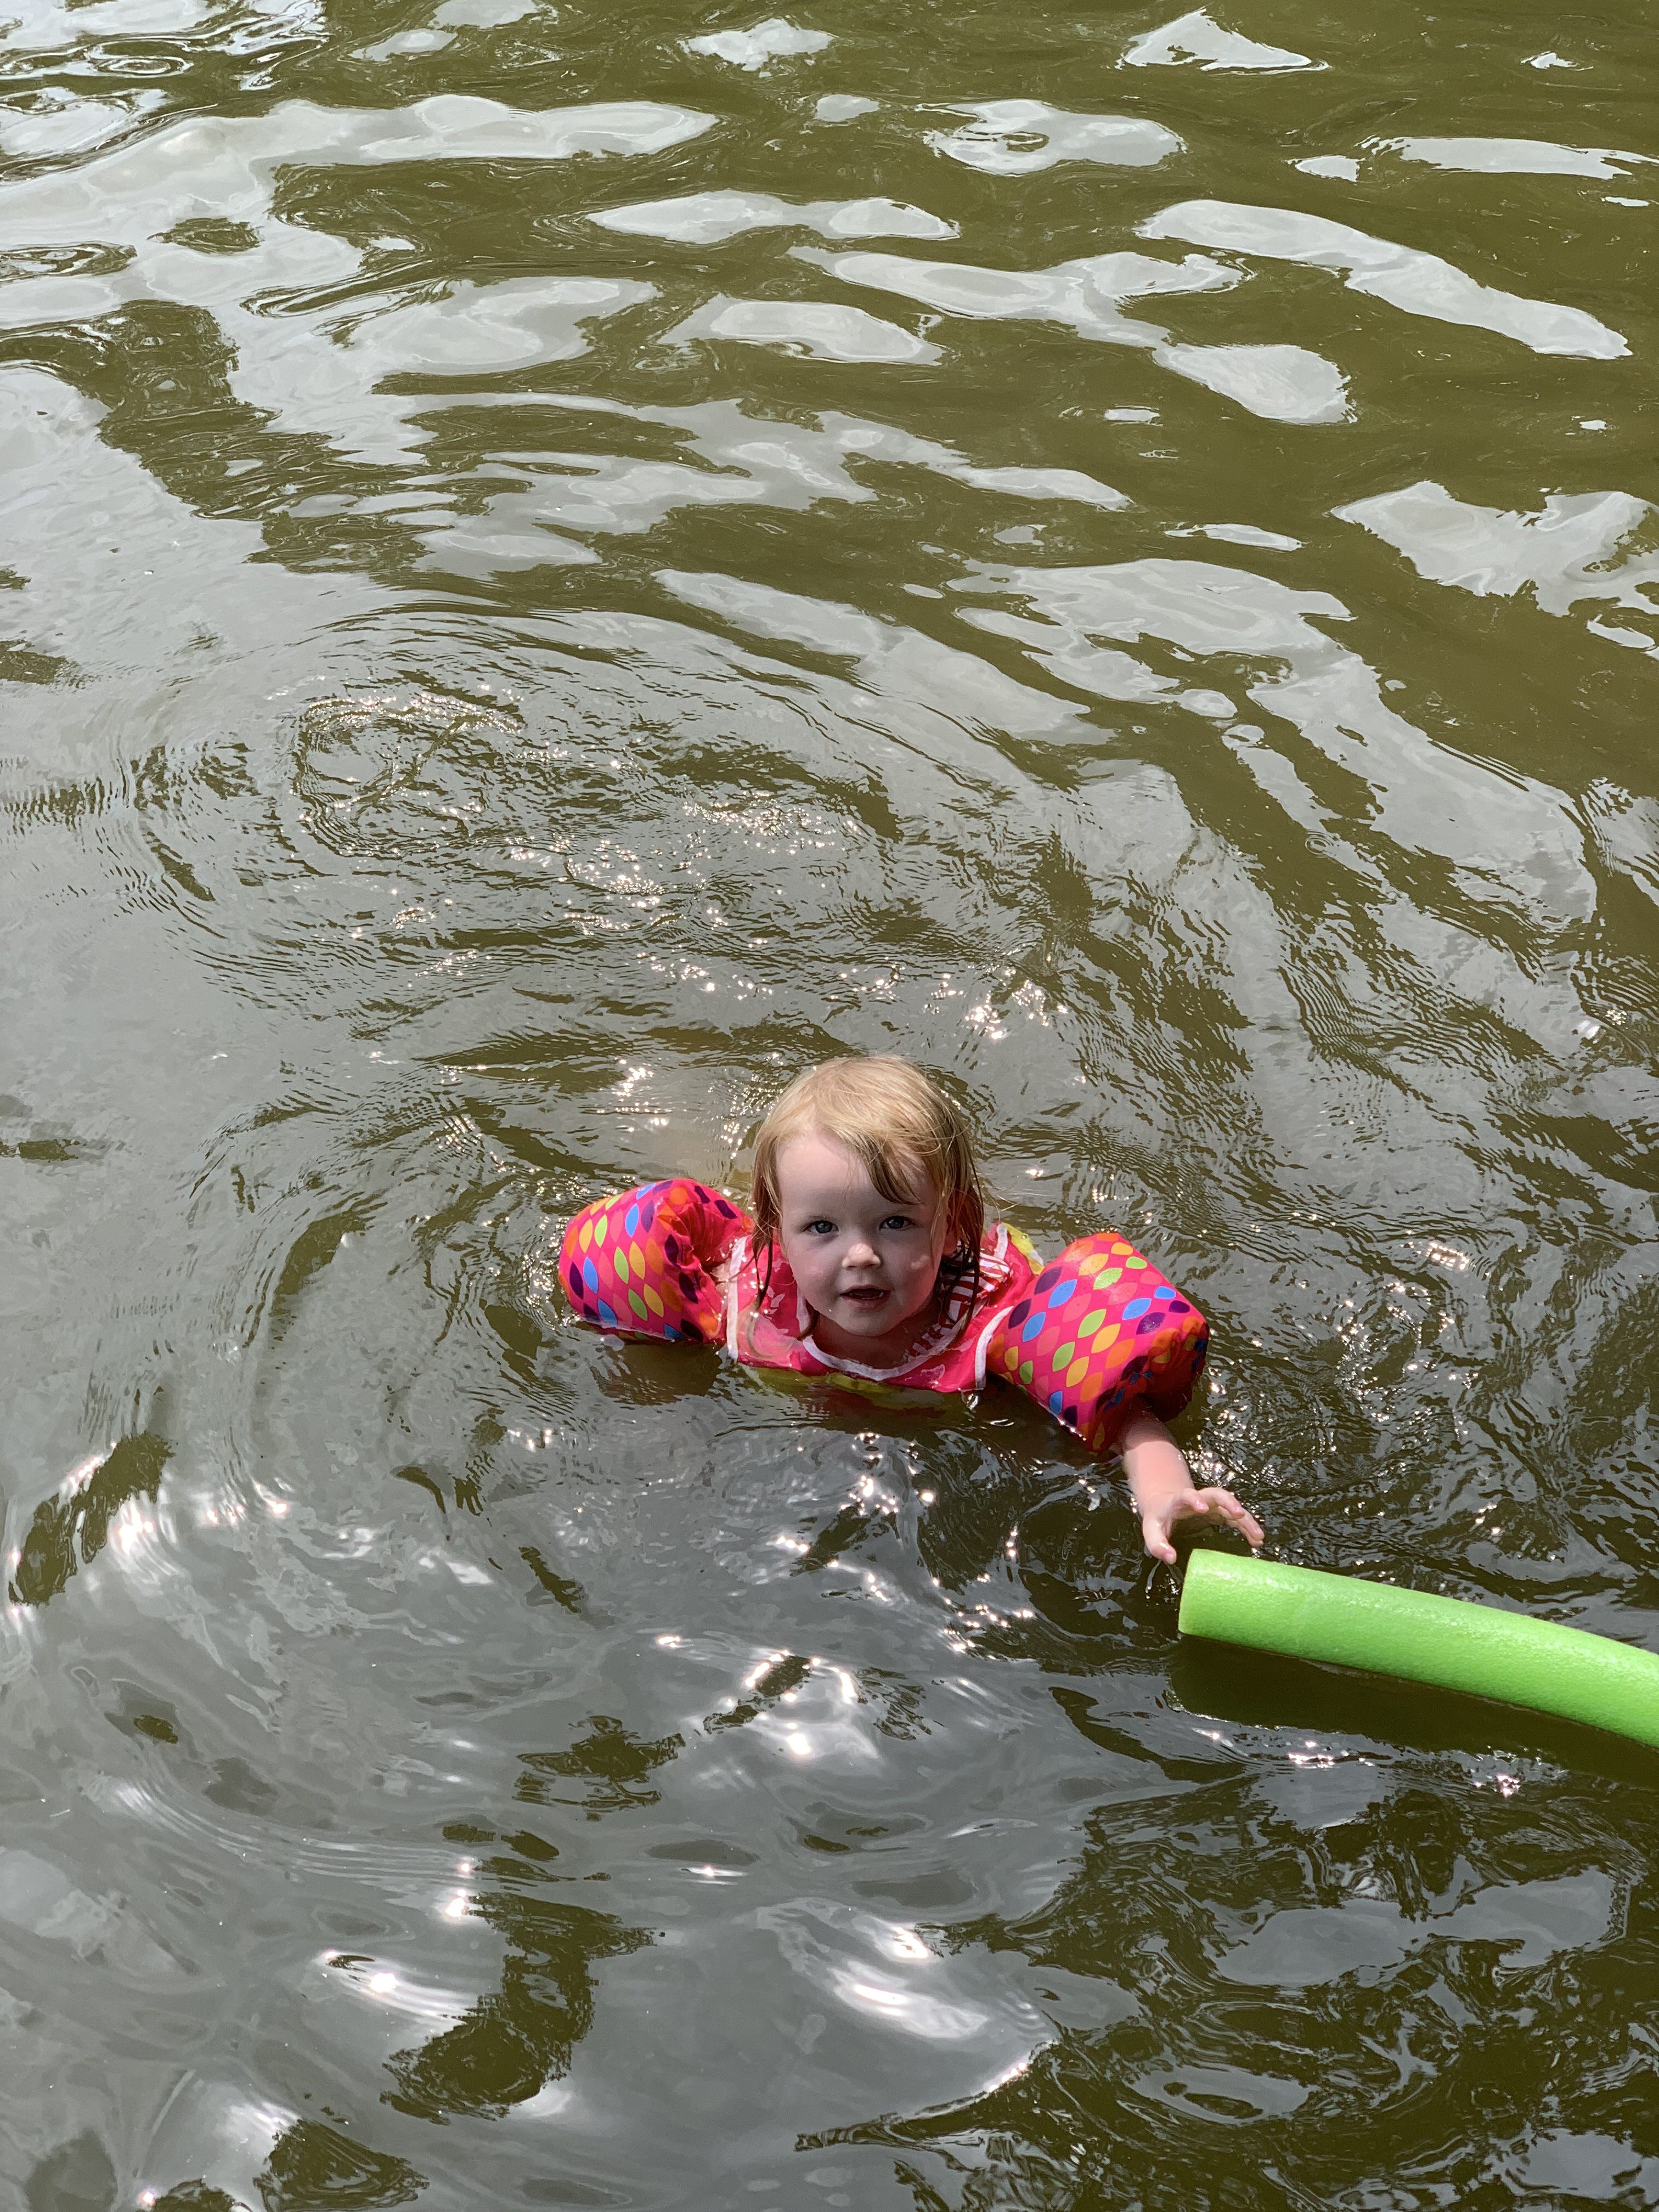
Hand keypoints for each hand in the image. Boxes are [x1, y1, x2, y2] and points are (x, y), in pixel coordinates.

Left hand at [1140, 1484, 1263, 1565]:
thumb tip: (1170, 1558)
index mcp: (1179, 1500)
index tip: (1202, 1508)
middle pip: (1217, 1494)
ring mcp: (1212, 1504)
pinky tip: (1256, 1540)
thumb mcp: (1151, 1530)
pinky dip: (1247, 1526)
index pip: (1187, 1495)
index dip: (1194, 1499)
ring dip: (1245, 1518)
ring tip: (1258, 1536)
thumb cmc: (1159, 1518)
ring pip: (1231, 1506)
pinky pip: (1236, 1517)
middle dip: (1229, 1502)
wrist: (1165, 1505)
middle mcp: (1199, 1499)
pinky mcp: (1220, 1513)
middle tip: (1240, 1514)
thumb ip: (1157, 1544)